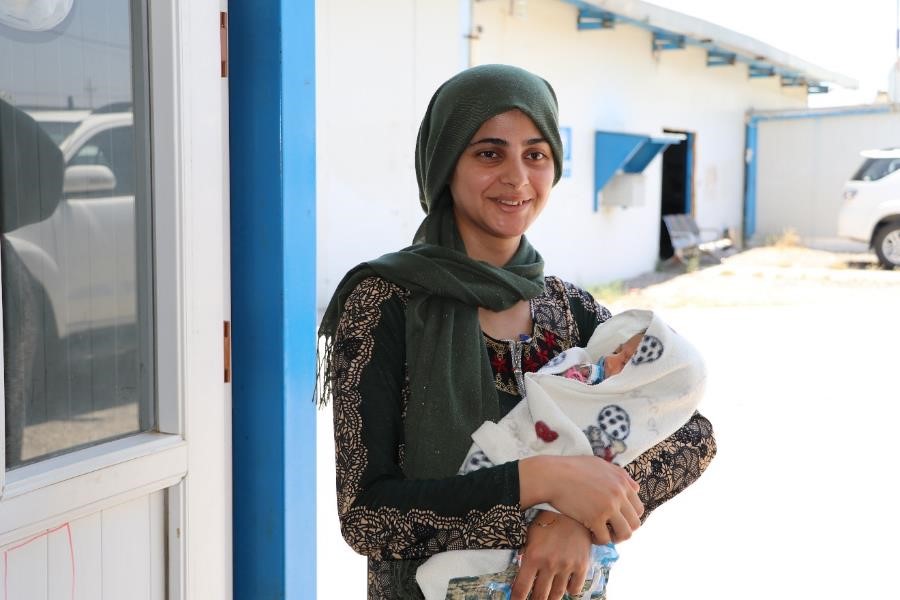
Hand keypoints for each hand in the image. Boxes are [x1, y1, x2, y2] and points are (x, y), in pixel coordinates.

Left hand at [511, 512, 591, 599]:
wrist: (571, 511)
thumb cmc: (547, 522)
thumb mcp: (529, 535)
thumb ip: (524, 553)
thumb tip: (520, 571)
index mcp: (533, 557)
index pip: (522, 588)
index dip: (518, 598)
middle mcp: (549, 564)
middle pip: (540, 596)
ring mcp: (566, 566)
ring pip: (557, 595)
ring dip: (551, 598)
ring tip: (548, 597)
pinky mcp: (581, 566)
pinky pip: (575, 589)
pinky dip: (570, 591)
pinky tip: (566, 586)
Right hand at [520, 455, 643, 544]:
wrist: (551, 475)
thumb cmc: (571, 468)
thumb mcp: (599, 464)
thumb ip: (619, 475)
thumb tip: (635, 487)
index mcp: (622, 482)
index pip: (638, 508)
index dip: (628, 517)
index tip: (616, 520)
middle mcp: (619, 494)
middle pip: (635, 523)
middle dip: (623, 529)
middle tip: (610, 530)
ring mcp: (608, 506)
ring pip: (625, 534)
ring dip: (615, 538)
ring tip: (603, 534)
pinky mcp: (595, 518)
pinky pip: (605, 539)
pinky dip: (599, 540)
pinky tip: (590, 535)